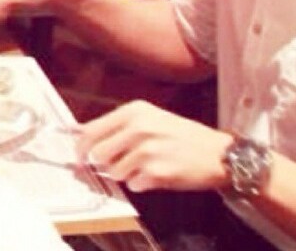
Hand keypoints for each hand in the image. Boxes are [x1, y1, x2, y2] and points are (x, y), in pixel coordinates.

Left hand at [75, 100, 231, 191]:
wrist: (216, 153)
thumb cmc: (184, 136)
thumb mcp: (152, 118)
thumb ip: (121, 126)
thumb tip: (85, 135)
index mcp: (135, 110)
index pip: (92, 129)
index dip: (81, 146)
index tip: (79, 155)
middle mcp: (138, 127)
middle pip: (97, 153)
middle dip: (105, 162)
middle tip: (120, 162)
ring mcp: (146, 150)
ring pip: (114, 172)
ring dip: (126, 173)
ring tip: (147, 164)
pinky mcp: (154, 172)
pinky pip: (133, 185)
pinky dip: (142, 184)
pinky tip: (158, 173)